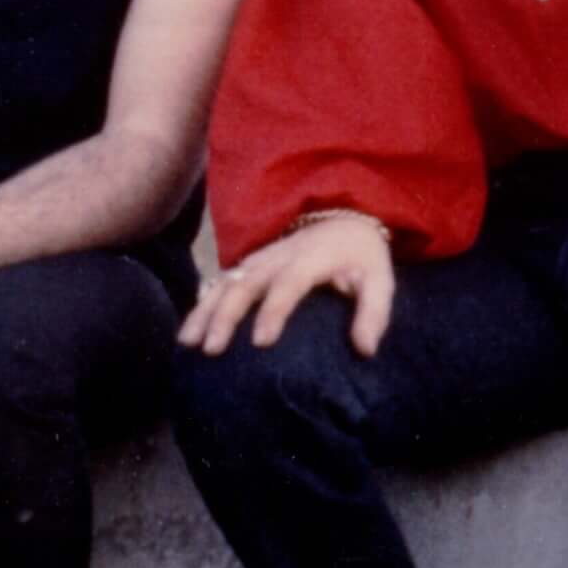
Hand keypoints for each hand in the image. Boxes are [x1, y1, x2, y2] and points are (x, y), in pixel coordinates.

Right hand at [179, 213, 393, 357]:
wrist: (343, 217)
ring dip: (204, 312)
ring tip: (188, 343)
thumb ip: (374, 313)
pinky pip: (218, 284)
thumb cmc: (362, 256)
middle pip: (246, 285)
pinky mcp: (248, 265)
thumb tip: (366, 350)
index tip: (261, 342)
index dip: (274, 311)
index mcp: (310, 259)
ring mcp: (258, 260)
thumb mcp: (380, 280)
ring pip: (224, 284)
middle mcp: (278, 257)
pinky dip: (201, 306)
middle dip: (226, 316)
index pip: (288, 285)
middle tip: (212, 349)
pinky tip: (187, 333)